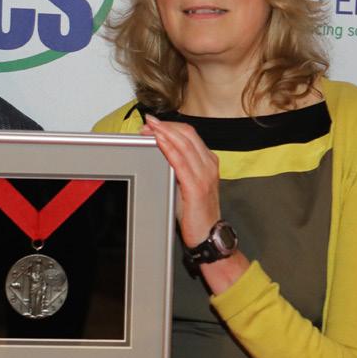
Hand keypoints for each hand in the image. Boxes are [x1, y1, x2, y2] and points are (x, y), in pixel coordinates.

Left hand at [141, 114, 220, 247]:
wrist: (209, 234)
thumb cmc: (196, 213)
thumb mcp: (188, 184)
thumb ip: (180, 168)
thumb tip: (161, 154)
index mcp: (208, 162)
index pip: (189, 135)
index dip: (170, 126)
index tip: (154, 124)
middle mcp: (209, 165)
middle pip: (186, 135)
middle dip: (164, 126)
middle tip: (147, 122)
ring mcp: (204, 175)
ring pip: (183, 144)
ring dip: (163, 133)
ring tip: (149, 128)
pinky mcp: (196, 186)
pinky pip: (180, 161)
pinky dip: (168, 147)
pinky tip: (158, 141)